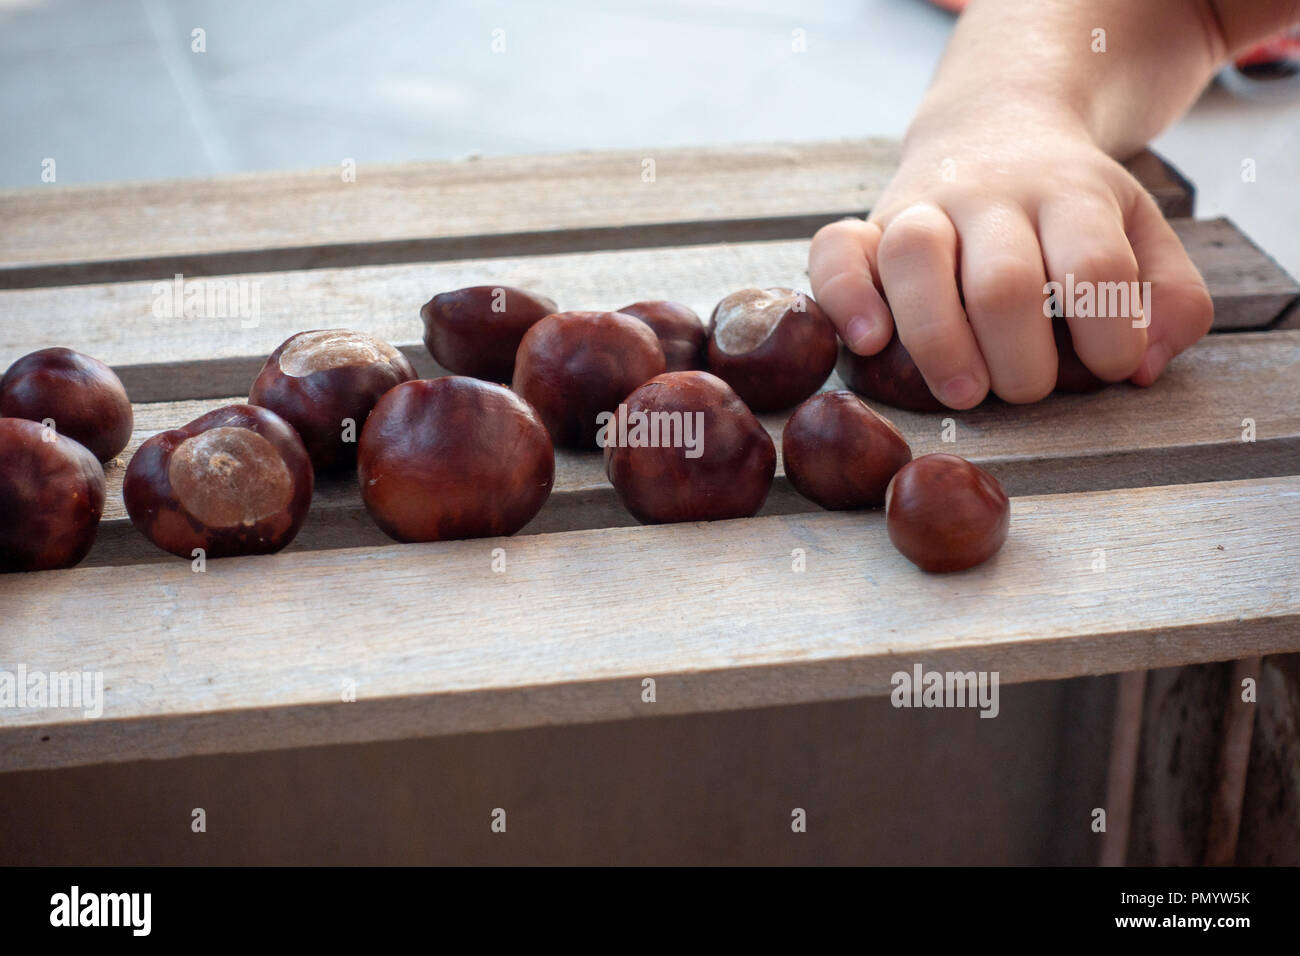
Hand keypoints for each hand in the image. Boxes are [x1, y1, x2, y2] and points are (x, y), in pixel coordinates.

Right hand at [809, 113, 1212, 408]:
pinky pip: (836, 250)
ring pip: (916, 259)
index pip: (1094, 266)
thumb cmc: (1068, 207)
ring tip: (963, 391)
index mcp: (1070, 194)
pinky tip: (868, 340)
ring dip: (938, 340)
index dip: (1109, 334)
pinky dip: (844, 297)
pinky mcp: (868, 224)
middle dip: (1020, 361)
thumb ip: (1171, 297)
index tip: (1110, 367)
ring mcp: (923, 205)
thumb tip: (1144, 367)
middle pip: (1002, 281)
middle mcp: (991, 195)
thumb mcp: (1142, 229)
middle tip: (1026, 392)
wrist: (995, 122)